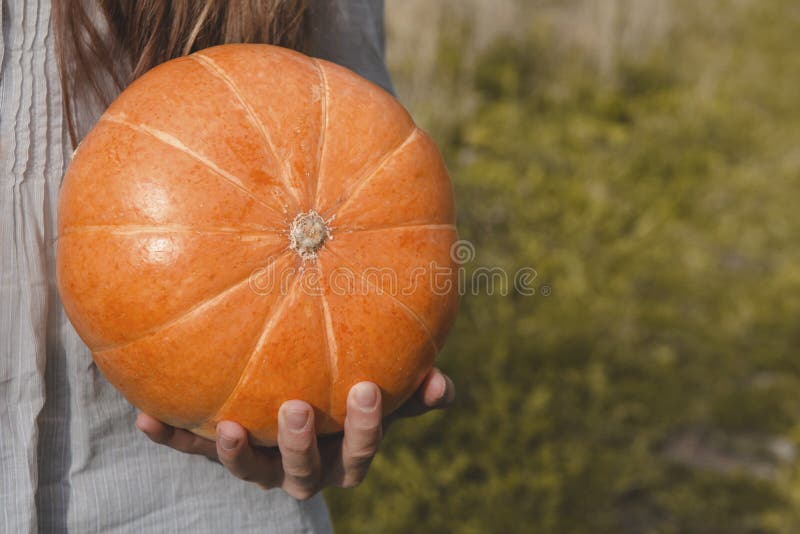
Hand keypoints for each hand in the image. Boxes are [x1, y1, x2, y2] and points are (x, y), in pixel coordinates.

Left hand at [135, 367, 454, 499]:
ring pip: (248, 471)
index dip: (366, 428)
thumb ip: (410, 394)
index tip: (369, 388)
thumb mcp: (380, 394)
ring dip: (234, 454)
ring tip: (227, 427)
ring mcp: (258, 462)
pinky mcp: (218, 449)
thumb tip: (447, 385)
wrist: (291, 401)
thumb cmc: (347, 395)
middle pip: (301, 471)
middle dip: (299, 445)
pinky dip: (170, 436)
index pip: (360, 451)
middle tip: (295, 409)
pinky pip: (192, 446)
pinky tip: (145, 417)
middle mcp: (300, 469)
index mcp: (342, 455)